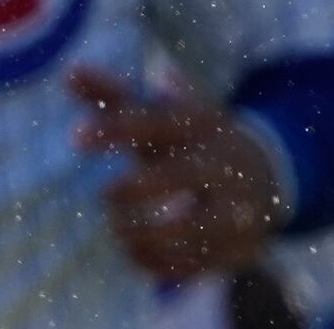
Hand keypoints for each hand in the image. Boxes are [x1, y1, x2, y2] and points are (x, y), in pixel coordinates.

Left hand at [70, 65, 287, 279]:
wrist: (266, 172)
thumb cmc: (190, 138)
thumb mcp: (160, 110)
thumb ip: (111, 94)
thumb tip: (67, 71)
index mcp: (197, 126)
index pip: (153, 123)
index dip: (114, 128)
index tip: (73, 137)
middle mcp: (222, 166)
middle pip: (184, 175)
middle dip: (140, 186)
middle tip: (102, 193)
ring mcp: (237, 209)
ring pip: (199, 227)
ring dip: (149, 234)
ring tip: (116, 229)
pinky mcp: (240, 246)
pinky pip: (203, 263)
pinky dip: (163, 263)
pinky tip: (133, 252)